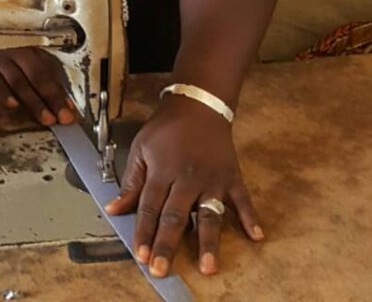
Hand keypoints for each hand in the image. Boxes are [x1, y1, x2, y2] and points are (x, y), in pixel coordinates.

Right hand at [0, 47, 75, 126]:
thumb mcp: (13, 37)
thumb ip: (29, 57)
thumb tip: (49, 85)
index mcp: (27, 42)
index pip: (48, 69)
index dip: (59, 90)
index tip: (70, 108)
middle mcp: (15, 48)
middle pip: (38, 76)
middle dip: (52, 99)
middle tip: (63, 118)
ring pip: (18, 81)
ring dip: (33, 101)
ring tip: (45, 118)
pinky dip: (2, 92)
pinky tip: (12, 104)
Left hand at [105, 94, 262, 276]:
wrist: (199, 103)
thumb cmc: (166, 126)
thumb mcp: (141, 147)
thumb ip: (131, 181)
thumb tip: (114, 208)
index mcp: (162, 171)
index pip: (150, 207)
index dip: (144, 232)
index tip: (140, 256)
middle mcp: (187, 178)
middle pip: (175, 217)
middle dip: (167, 244)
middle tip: (161, 269)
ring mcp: (212, 179)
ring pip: (209, 215)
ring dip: (208, 242)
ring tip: (208, 266)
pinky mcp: (231, 176)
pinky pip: (242, 199)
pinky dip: (250, 217)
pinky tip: (256, 236)